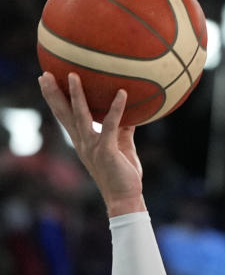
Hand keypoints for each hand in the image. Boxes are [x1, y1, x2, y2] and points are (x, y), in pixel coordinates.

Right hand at [38, 72, 143, 214]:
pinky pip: (111, 126)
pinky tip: (122, 93)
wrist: (124, 199)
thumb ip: (123, 130)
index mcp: (83, 142)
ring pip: (81, 116)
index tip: (46, 82)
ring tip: (73, 75)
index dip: (55, 100)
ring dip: (77, 95)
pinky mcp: (107, 151)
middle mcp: (83, 143)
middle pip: (64, 114)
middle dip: (54, 94)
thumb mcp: (123, 148)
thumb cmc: (123, 176)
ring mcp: (93, 147)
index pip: (65, 117)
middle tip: (44, 75)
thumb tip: (129, 114)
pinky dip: (116, 109)